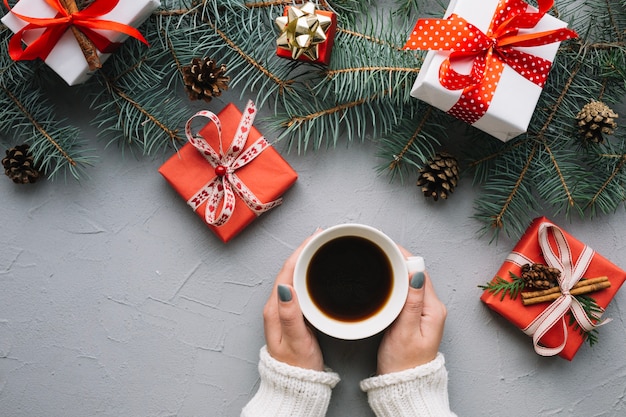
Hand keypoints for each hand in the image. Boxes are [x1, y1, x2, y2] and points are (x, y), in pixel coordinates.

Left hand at [262, 233, 323, 370]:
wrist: (294, 385)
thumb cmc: (296, 366)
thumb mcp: (296, 341)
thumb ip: (291, 315)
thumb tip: (287, 286)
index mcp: (276, 308)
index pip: (287, 270)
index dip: (301, 251)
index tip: (315, 238)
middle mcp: (276, 305)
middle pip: (289, 269)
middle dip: (304, 250)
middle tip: (322, 237)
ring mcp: (283, 309)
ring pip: (293, 275)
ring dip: (305, 259)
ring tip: (320, 247)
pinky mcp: (291, 314)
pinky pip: (298, 285)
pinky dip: (307, 273)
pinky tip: (317, 271)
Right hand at [376, 248, 446, 374]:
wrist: (404, 384)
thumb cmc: (404, 363)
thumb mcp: (405, 331)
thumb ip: (411, 301)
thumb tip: (416, 272)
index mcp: (433, 308)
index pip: (420, 271)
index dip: (404, 256)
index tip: (386, 246)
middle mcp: (432, 307)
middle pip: (417, 272)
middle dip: (399, 259)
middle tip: (377, 248)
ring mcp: (425, 311)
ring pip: (411, 280)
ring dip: (397, 269)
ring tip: (379, 257)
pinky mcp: (416, 316)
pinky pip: (407, 291)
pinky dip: (396, 282)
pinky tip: (384, 278)